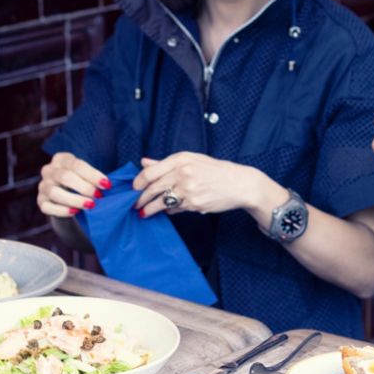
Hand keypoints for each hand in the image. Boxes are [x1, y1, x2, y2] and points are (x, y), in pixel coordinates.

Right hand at [37, 152, 109, 217]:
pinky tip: (75, 212)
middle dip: (84, 187)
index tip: (107, 185)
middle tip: (99, 196)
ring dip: (74, 199)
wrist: (66, 197)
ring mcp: (43, 186)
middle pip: (65, 177)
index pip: (77, 165)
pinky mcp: (40, 201)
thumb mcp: (85, 174)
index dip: (92, 175)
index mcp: (61, 159)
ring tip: (90, 205)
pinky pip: (48, 207)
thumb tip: (107, 185)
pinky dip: (62, 210)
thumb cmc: (81, 182)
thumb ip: (93, 178)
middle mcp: (49, 170)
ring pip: (55, 192)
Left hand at [132, 153, 278, 219]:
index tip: (134, 188)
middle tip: (135, 204)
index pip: (150, 172)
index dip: (138, 182)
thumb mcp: (192, 160)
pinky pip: (175, 209)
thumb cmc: (215, 171)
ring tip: (143, 213)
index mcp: (181, 159)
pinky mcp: (194, 204)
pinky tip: (167, 211)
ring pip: (161, 202)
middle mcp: (183, 173)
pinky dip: (169, 211)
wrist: (239, 183)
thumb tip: (144, 162)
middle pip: (153, 188)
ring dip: (150, 209)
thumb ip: (166, 163)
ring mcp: (189, 190)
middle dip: (140, 199)